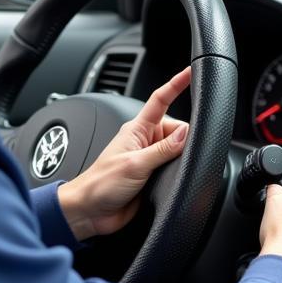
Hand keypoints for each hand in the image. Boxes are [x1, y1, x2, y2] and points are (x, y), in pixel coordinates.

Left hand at [58, 67, 191, 240]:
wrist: (90, 211)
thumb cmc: (101, 184)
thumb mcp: (135, 164)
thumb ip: (163, 149)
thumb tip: (186, 133)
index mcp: (137, 129)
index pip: (161, 100)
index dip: (177, 84)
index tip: (191, 71)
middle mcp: (145, 141)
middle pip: (177, 129)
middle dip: (186, 137)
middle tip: (182, 154)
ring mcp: (149, 158)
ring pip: (178, 149)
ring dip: (181, 157)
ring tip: (171, 170)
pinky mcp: (154, 176)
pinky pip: (174, 166)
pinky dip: (179, 169)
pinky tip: (176, 177)